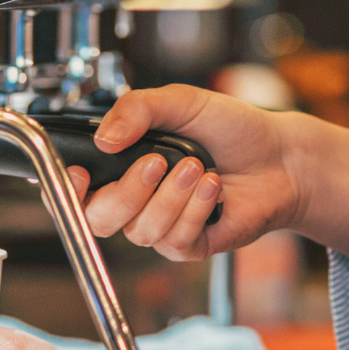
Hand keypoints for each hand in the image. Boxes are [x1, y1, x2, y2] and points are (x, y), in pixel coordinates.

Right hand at [69, 85, 297, 259]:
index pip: (75, 191)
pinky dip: (195, 210)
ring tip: (199, 167)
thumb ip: (137, 110)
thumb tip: (104, 138)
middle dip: (127, 191)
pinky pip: (175, 241)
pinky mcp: (190, 246)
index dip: (69, 189)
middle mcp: (136, 200)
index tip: (83, 173)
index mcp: (123, 165)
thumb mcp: (181, 103)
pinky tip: (214, 187)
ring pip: (140, 230)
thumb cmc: (231, 129)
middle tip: (157, 162)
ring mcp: (162, 226)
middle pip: (99, 219)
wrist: (279, 156)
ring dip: (172, 196)